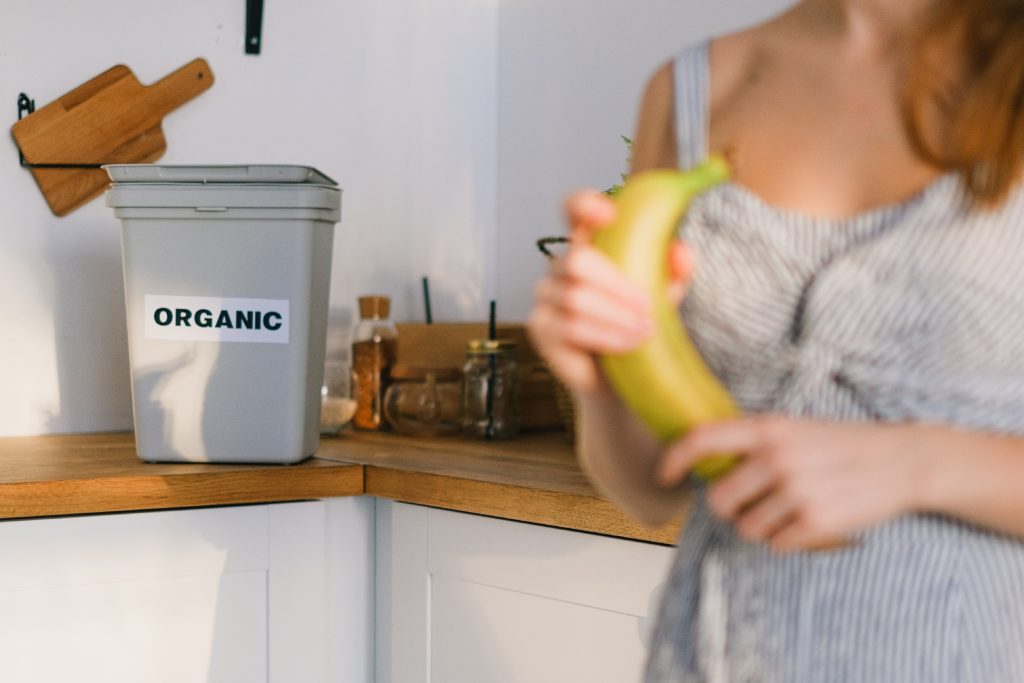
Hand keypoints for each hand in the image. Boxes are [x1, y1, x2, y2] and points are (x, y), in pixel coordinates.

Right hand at [527, 190, 691, 392]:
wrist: (621, 377)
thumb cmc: (638, 325)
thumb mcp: (665, 294)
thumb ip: (674, 271)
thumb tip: (680, 251)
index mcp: (590, 244)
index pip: (573, 210)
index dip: (584, 204)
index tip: (609, 214)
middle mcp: (561, 265)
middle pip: (576, 260)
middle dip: (616, 284)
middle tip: (647, 307)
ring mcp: (546, 295)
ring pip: (576, 298)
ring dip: (617, 317)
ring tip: (645, 331)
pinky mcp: (540, 326)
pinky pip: (570, 326)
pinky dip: (605, 336)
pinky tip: (628, 345)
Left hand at [657, 416, 925, 550]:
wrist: (902, 460)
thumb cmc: (842, 444)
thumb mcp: (793, 429)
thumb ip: (752, 443)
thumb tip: (704, 463)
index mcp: (768, 429)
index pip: (702, 439)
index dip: (675, 458)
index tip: (665, 475)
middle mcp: (777, 458)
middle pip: (720, 501)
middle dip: (729, 508)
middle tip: (750, 504)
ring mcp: (797, 491)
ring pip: (747, 528)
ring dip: (762, 526)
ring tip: (789, 510)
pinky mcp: (817, 522)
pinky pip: (776, 544)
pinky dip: (787, 539)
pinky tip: (808, 521)